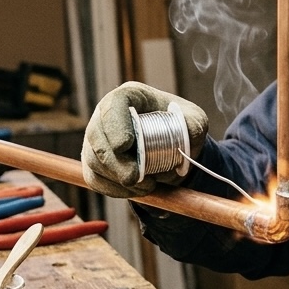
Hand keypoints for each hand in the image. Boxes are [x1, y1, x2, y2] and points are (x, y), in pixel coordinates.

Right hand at [81, 81, 208, 197]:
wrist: (173, 148)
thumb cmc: (181, 127)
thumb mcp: (194, 121)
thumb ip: (193, 124)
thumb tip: (186, 130)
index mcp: (131, 97)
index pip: (114, 105)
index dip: (115, 125)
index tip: (126, 145)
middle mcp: (106, 115)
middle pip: (97, 136)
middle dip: (115, 161)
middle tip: (135, 177)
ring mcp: (97, 139)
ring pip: (93, 160)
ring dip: (117, 178)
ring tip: (147, 186)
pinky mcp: (95, 162)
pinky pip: (95, 179)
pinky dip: (114, 190)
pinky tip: (136, 191)